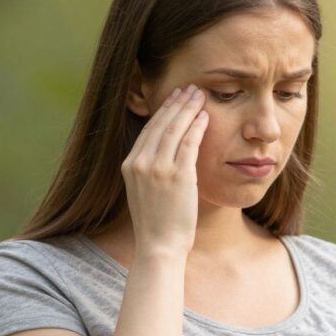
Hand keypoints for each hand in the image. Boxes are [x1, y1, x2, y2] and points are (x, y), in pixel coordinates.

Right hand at [121, 83, 208, 258]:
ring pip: (175, 129)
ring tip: (199, 95)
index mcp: (129, 165)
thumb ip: (150, 172)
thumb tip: (162, 157)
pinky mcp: (177, 176)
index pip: (148, 130)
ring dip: (188, 109)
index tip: (174, 98)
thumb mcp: (144, 192)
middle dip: (176, 103)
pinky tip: (205, 116)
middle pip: (161, 124)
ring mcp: (158, 168)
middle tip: (189, 88)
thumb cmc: (157, 225)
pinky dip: (197, 127)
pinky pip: (189, 143)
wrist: (159, 246)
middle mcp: (140, 162)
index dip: (162, 111)